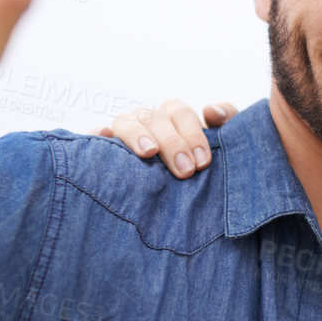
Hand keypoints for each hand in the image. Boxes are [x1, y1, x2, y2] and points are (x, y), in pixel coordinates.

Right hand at [98, 99, 237, 177]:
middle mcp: (149, 123)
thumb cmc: (199, 169)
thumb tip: (211, 110)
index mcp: (175, 120)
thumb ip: (225, 126)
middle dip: (172, 142)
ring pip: (126, 121)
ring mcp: (126, 134)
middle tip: (186, 171)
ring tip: (148, 153)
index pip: (180, 113)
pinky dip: (98, 133)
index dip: (192, 133)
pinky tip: (103, 135)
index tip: (202, 162)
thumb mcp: (221, 149)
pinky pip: (96, 135)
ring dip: (138, 134)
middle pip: (156, 118)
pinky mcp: (104, 149)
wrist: (175, 209)